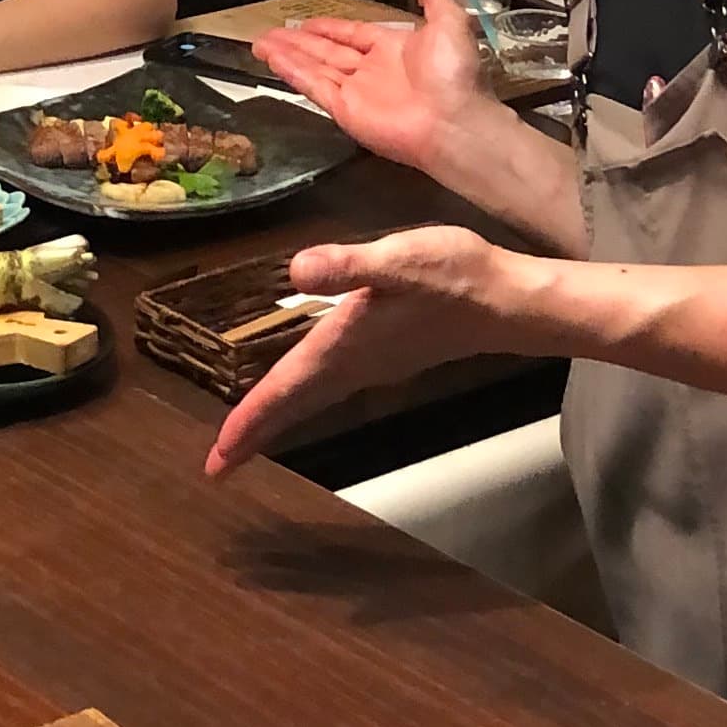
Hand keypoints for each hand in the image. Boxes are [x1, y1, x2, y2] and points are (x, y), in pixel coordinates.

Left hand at [204, 223, 548, 477]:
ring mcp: (372, 363)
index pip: (286, 389)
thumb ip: (349, 266)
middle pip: (294, 403)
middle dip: (255, 433)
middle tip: (217, 466)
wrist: (508, 301)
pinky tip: (302, 386)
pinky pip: (329, 384)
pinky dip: (303, 393)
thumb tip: (296, 268)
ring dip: (278, 414)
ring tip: (245, 435)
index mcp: (345, 345)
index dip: (250, 420)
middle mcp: (354, 363)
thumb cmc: (456, 277)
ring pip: (311, 396)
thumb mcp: (400, 260)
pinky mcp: (386, 353)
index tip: (218, 458)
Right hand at [253, 0, 493, 182]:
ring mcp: (355, 91)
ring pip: (313, 67)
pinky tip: (273, 59)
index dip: (328, 27)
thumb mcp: (448, 20)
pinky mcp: (344, 110)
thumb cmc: (454, 74)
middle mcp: (370, 70)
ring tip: (260, 42)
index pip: (351, 35)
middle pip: (326, 51)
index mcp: (392, 49)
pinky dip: (292, 72)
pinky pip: (313, 86)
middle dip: (298, 41)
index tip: (306, 20)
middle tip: (271, 32)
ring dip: (287, 54)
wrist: (455, 122)